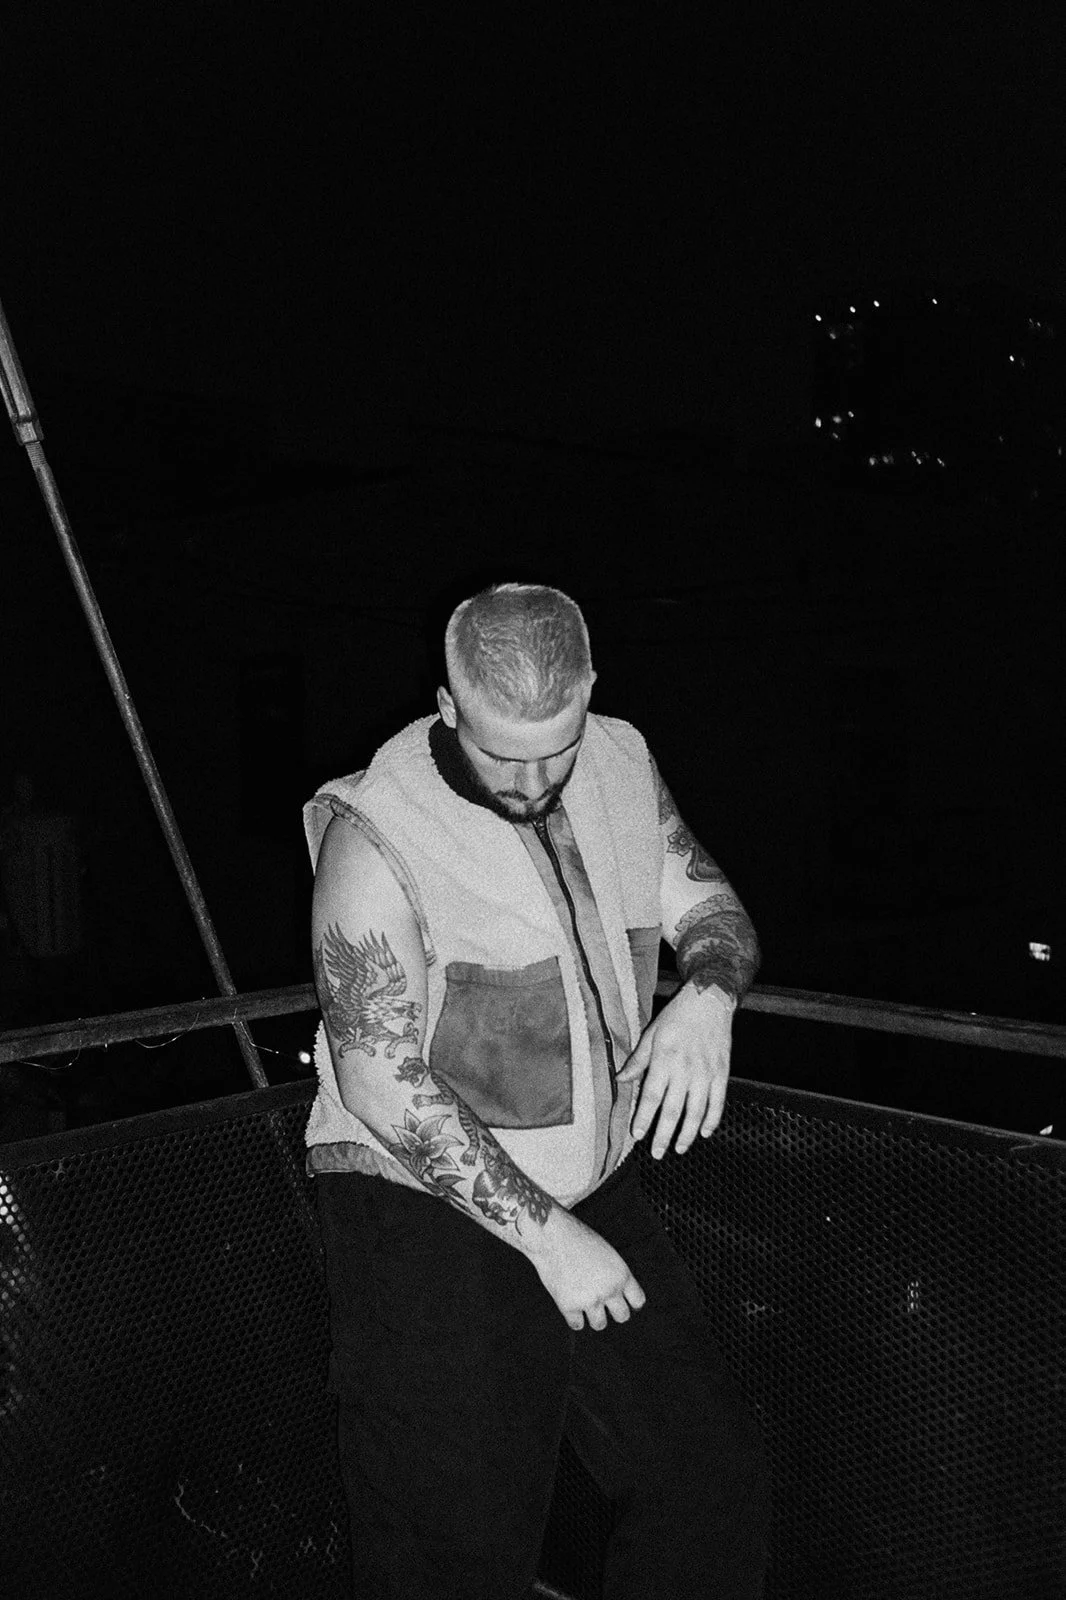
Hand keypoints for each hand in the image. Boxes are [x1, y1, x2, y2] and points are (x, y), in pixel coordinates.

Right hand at [528, 1207, 645, 1331]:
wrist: (552, 1235)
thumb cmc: (577, 1239)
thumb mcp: (606, 1254)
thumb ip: (614, 1275)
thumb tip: (617, 1297)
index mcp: (621, 1274)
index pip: (638, 1301)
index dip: (630, 1302)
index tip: (622, 1302)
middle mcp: (609, 1289)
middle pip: (622, 1316)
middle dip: (613, 1312)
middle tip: (602, 1305)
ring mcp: (590, 1299)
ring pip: (600, 1324)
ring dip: (593, 1317)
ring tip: (584, 1303)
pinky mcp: (569, 1305)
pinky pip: (577, 1325)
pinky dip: (574, 1318)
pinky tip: (570, 1304)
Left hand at [618, 980, 733, 1158]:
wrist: (710, 1001)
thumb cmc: (677, 1016)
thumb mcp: (652, 1034)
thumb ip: (638, 1061)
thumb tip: (620, 1080)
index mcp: (665, 1059)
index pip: (651, 1095)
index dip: (644, 1117)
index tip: (638, 1134)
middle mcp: (685, 1069)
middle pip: (673, 1110)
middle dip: (663, 1134)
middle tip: (656, 1153)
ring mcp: (706, 1073)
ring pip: (696, 1112)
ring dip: (687, 1134)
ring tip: (678, 1148)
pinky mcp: (722, 1073)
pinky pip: (718, 1103)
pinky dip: (712, 1120)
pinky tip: (704, 1132)